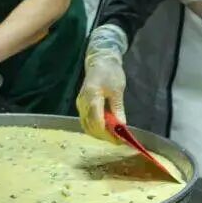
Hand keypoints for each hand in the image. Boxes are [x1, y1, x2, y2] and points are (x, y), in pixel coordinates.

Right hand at [76, 24, 127, 142]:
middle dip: (104, 136)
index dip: (107, 133)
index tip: (119, 140)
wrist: (99, 61)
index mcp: (92, 96)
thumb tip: (121, 126)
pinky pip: (86, 122)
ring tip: (114, 137)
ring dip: (100, 134)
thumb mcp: (117, 90)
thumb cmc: (110, 72)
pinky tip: (107, 130)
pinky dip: (96, 128)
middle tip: (118, 141)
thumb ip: (118, 108)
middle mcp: (82, 102)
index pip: (97, 121)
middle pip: (90, 126)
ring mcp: (79, 104)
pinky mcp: (80, 106)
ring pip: (87, 126)